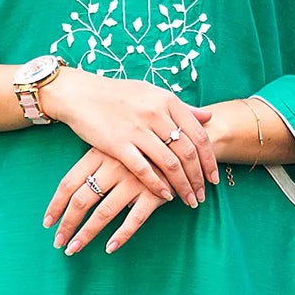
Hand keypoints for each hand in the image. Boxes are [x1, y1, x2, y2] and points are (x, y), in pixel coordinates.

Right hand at [42, 67, 218, 207]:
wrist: (82, 94)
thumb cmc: (119, 95)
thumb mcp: (153, 94)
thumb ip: (181, 107)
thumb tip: (208, 117)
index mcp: (167, 101)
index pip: (199, 135)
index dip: (209, 160)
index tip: (213, 178)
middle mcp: (156, 114)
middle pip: (187, 153)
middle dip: (198, 178)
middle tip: (202, 196)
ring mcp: (137, 129)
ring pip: (170, 164)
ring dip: (183, 186)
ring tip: (188, 200)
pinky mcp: (118, 144)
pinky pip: (144, 169)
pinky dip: (158, 185)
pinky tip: (166, 196)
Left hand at [44, 148, 177, 254]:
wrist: (185, 136)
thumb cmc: (145, 142)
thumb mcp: (117, 143)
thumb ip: (97, 161)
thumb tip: (75, 185)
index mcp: (100, 153)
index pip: (69, 182)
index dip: (56, 204)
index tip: (47, 222)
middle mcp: (113, 166)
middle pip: (82, 200)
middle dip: (67, 224)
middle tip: (58, 243)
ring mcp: (134, 180)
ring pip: (103, 212)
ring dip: (86, 233)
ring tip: (74, 249)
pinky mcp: (154, 192)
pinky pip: (135, 219)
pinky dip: (121, 235)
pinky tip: (110, 247)